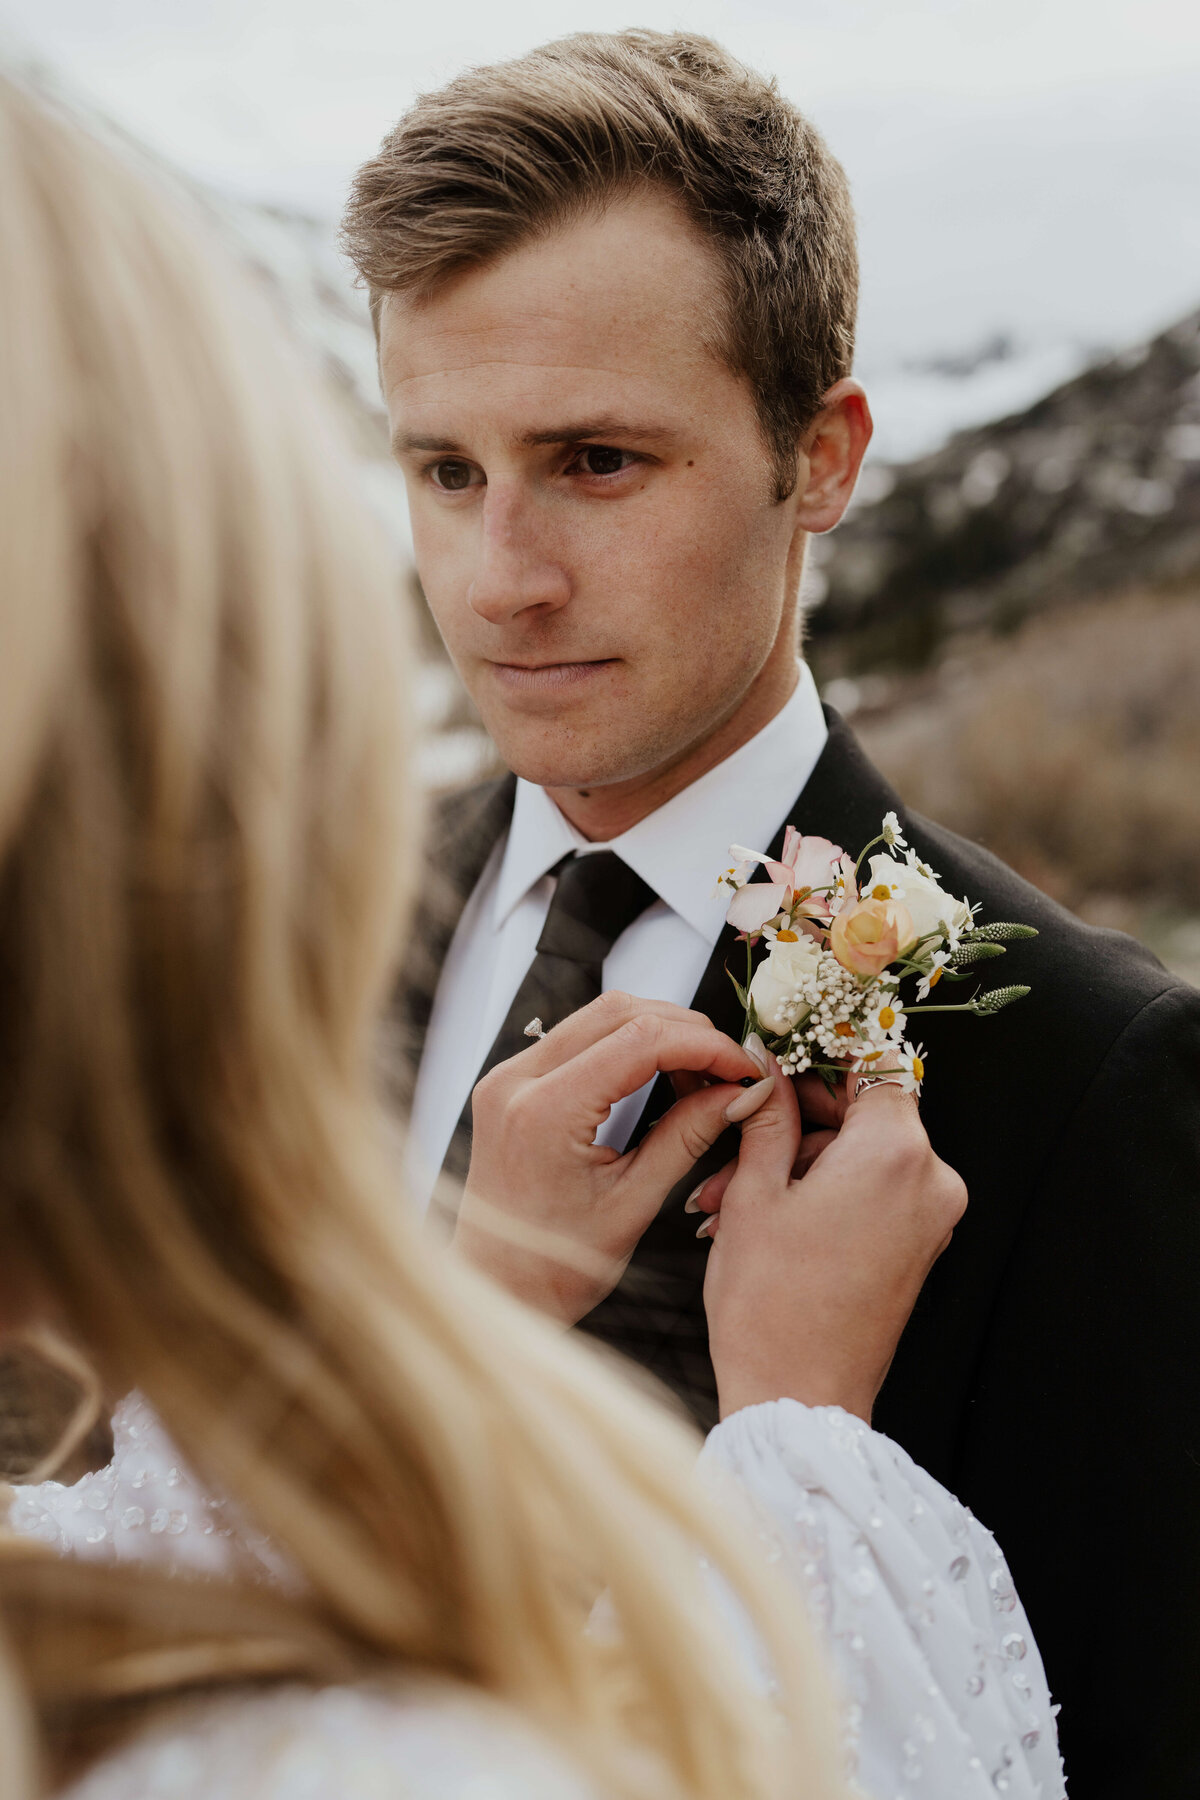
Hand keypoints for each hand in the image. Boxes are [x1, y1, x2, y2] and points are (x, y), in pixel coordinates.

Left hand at [457, 991, 771, 1323]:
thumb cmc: (556, 1267)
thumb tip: (741, 1093)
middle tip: (730, 1070)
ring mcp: (508, 1076)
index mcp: (544, 1113)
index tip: (745, 1068)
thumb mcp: (634, 1204)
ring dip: (660, 1032)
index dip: (705, 1046)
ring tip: (701, 1077)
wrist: (496, 1287)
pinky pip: (580, 1037)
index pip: (642, 1041)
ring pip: (600, 1016)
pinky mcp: (513, 1082)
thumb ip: (688, 1137)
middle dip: (687, 1031)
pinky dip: (629, 1045)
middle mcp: (516, 1082)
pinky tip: (662, 1077)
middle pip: (620, 1012)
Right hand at [702, 1070, 965, 1422]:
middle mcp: (930, 1181)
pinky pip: (873, 1193)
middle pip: (865, 1113)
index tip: (783, 1056)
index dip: (821, 1058)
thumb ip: (768, 1118)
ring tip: (732, 1197)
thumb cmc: (774, 1308)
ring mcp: (931, 1218)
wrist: (799, 1399)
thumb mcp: (755, 1193)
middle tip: (739, 1136)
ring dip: (798, 1165)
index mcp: (895, 1154)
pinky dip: (824, 1194)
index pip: (872, 1064)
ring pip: (861, 1156)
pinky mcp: (920, 1247)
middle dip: (796, 1122)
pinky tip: (765, 1215)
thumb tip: (768, 1072)